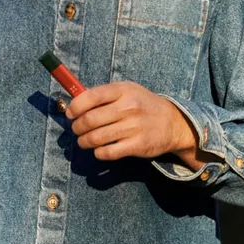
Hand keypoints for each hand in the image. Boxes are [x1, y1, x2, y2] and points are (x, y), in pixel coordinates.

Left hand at [64, 81, 198, 161]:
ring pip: (95, 138)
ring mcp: (133, 127)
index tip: (70, 114)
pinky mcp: (136, 146)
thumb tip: (75, 102)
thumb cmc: (143, 105)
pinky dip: (98, 152)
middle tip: (76, 130)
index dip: (75, 107)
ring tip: (83, 141)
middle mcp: (128, 108)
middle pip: (89, 120)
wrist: (173, 123)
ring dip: (84, 141)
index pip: (91, 97)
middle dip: (77, 127)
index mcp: (123, 91)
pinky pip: (108, 152)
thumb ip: (104, 95)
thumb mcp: (128, 91)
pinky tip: (99, 150)